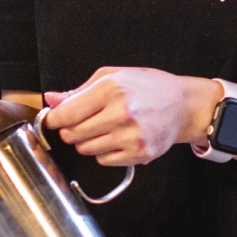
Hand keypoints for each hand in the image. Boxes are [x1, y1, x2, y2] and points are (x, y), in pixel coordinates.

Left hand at [44, 67, 218, 165]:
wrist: (184, 105)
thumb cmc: (150, 87)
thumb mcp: (115, 76)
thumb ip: (81, 90)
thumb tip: (52, 99)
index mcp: (112, 89)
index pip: (66, 113)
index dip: (54, 118)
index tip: (55, 119)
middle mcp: (121, 113)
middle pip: (72, 134)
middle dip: (71, 129)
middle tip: (85, 121)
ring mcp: (131, 136)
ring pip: (85, 149)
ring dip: (88, 141)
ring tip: (106, 128)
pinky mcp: (139, 153)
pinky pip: (103, 160)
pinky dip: (105, 152)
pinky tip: (118, 138)